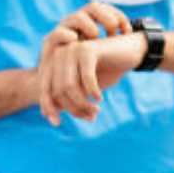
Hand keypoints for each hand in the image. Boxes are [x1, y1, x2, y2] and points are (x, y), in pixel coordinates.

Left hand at [38, 2, 132, 125]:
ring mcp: (72, 49)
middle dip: (73, 109)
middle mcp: (59, 53)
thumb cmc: (105, 71)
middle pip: (57, 90)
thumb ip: (65, 97)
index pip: (44, 88)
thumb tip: (47, 116)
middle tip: (90, 117)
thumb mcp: (82, 87)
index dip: (48, 107)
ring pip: (69, 87)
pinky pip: (86, 79)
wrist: (129, 51)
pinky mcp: (88, 50)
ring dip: (83, 104)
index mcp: (53, 61)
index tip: (57, 123)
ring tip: (95, 112)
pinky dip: (93, 92)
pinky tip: (100, 99)